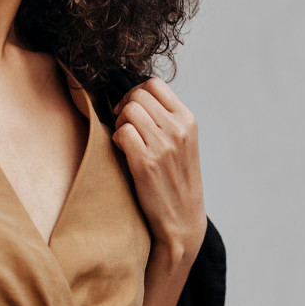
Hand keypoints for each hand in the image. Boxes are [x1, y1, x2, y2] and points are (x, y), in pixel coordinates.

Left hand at [113, 78, 205, 266]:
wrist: (182, 221)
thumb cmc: (177, 181)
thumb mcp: (183, 143)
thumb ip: (166, 119)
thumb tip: (134, 96)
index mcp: (188, 120)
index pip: (154, 84)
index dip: (136, 92)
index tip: (131, 109)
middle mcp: (178, 129)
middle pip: (137, 95)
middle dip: (124, 107)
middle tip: (124, 127)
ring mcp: (163, 145)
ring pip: (128, 111)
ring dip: (119, 124)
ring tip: (125, 142)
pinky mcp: (146, 163)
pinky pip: (121, 132)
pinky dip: (116, 140)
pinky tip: (123, 153)